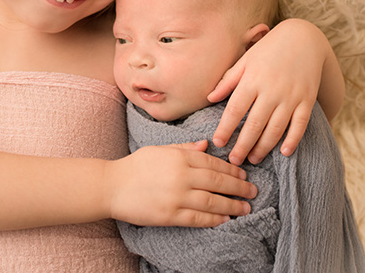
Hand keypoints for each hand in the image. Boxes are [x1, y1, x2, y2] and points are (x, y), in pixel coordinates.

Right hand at [105, 140, 256, 227]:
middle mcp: (181, 175)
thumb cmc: (136, 165)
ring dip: (233, 205)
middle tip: (253, 191)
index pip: (213, 162)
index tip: (243, 174)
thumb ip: (185, 147)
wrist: (112, 186)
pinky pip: (198, 218)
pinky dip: (215, 219)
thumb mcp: (160, 149)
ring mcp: (176, 196)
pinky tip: (225, 219)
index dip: (232, 169)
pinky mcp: (169, 215)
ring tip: (245, 208)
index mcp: (179, 156)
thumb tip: (207, 144)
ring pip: (212, 201)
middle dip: (238, 187)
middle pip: (218, 181)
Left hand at [208, 19, 337, 164]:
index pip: (234, 110)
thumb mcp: (245, 60)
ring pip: (275, 129)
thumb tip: (209, 97)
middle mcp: (271, 90)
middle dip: (242, 146)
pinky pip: (300, 125)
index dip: (225, 128)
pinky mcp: (307, 100)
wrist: (303, 38)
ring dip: (264, 147)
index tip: (218, 143)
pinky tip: (284, 152)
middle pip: (254, 125)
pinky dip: (293, 140)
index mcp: (252, 79)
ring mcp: (291, 96)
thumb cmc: (268, 49)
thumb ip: (228, 80)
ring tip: (253, 158)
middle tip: (234, 161)